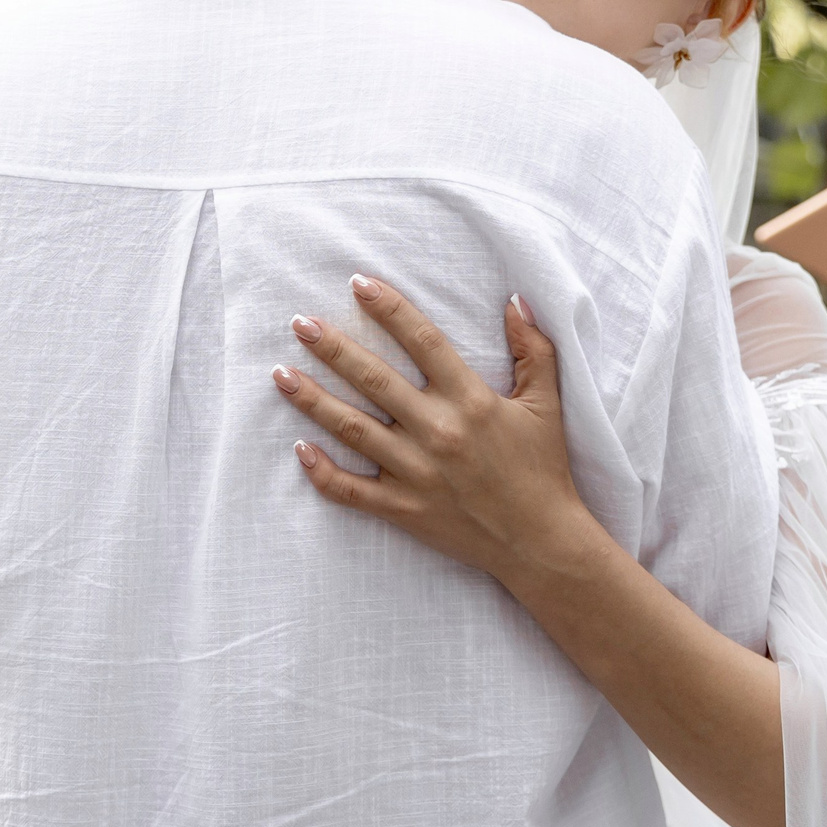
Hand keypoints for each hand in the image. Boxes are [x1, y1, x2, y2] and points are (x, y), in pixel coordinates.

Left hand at [270, 274, 606, 590]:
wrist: (541, 542)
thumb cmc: (543, 469)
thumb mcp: (546, 403)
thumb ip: (533, 348)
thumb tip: (515, 299)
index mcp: (471, 400)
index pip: (423, 341)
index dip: (390, 309)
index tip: (359, 284)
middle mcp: (438, 431)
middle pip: (374, 379)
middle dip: (332, 348)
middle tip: (300, 324)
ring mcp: (416, 473)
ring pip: (352, 429)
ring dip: (312, 400)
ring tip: (280, 375)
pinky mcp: (404, 509)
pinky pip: (352, 490)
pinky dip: (322, 471)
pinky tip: (300, 448)